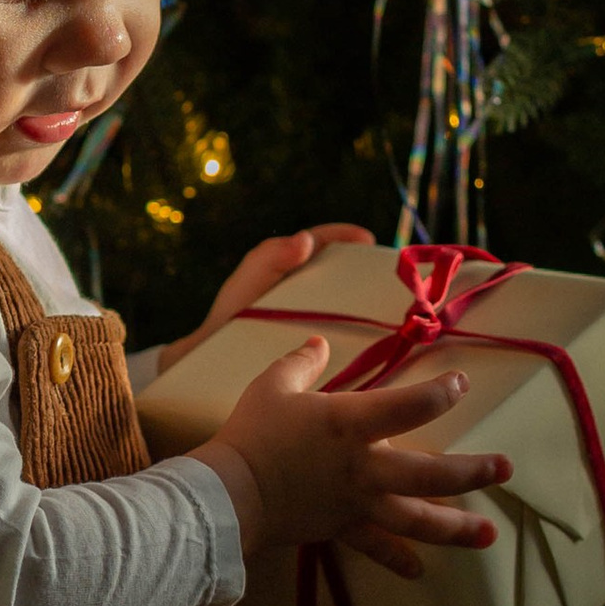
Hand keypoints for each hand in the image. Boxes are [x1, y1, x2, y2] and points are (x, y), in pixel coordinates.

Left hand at [152, 224, 377, 373]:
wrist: (210, 368)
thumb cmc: (227, 320)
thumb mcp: (247, 285)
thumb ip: (270, 258)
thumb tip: (305, 239)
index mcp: (289, 269)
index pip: (322, 243)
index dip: (345, 237)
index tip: (368, 241)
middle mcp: (305, 291)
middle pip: (342, 272)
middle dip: (367, 268)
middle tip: (392, 274)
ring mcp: (311, 318)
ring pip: (347, 303)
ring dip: (369, 302)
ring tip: (394, 306)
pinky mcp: (314, 346)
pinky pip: (343, 334)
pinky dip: (361, 333)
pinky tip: (378, 343)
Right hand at [195, 336, 510, 579]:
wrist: (227, 493)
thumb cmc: (252, 433)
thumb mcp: (274, 385)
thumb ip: (302, 361)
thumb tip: (318, 342)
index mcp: (351, 423)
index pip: (410, 406)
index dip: (441, 394)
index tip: (461, 386)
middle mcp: (364, 466)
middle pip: (430, 472)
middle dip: (472, 471)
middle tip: (506, 468)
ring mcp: (356, 502)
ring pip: (416, 519)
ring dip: (455, 528)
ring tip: (489, 534)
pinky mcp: (342, 528)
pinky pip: (375, 547)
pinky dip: (397, 560)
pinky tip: (420, 571)